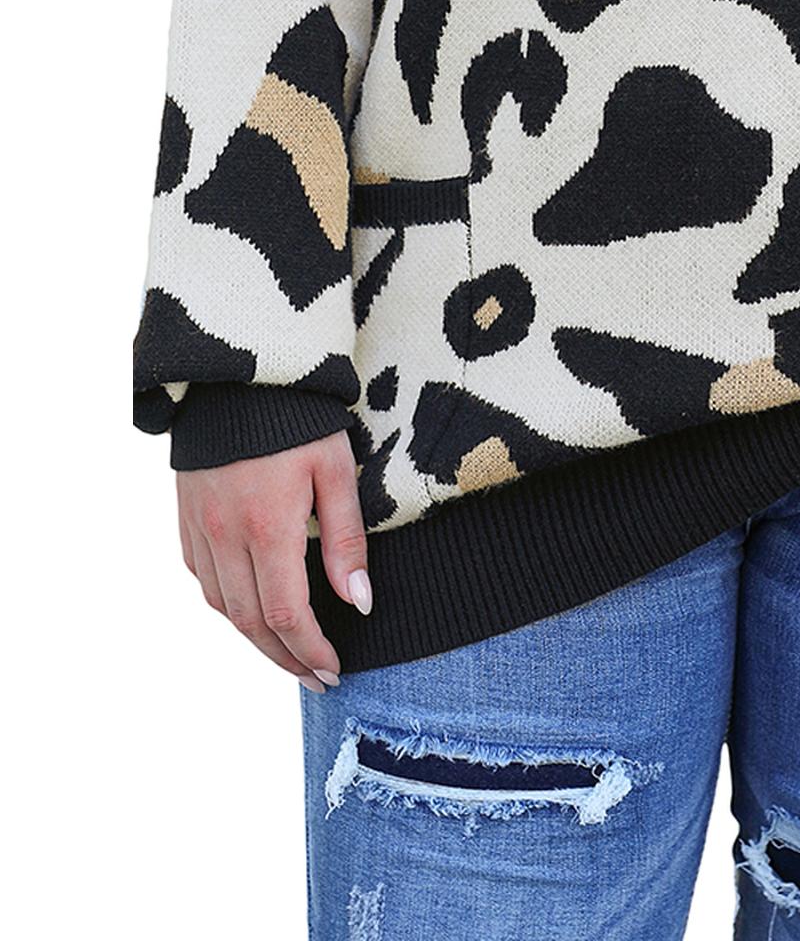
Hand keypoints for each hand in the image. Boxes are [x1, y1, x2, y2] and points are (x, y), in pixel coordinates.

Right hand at [176, 428, 370, 693]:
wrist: (240, 374)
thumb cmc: (300, 418)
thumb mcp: (336, 470)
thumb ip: (346, 539)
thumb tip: (360, 602)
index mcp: (267, 526)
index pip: (287, 613)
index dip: (310, 650)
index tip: (333, 670)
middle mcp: (225, 535)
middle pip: (251, 621)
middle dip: (286, 657)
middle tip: (316, 678)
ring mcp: (199, 527)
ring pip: (222, 605)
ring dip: (255, 638)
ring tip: (289, 653)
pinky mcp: (185, 516)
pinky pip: (202, 577)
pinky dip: (226, 603)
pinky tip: (250, 609)